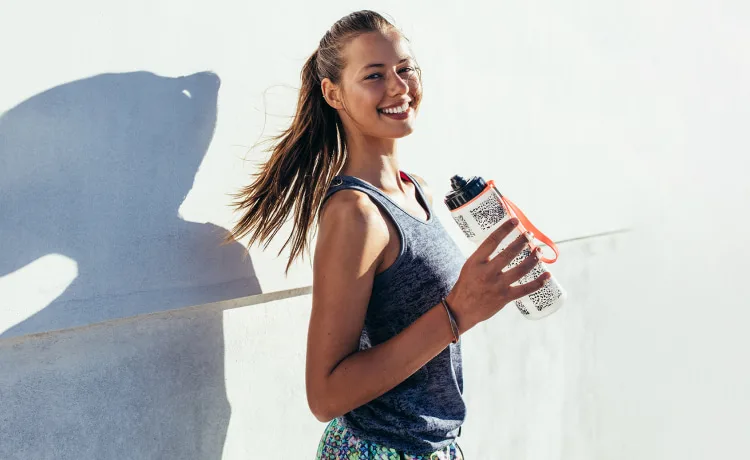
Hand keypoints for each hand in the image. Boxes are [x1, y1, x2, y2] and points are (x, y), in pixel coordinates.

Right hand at [446, 218, 550, 332]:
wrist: (461, 310)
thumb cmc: (466, 285)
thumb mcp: (470, 266)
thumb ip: (484, 256)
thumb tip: (503, 243)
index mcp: (476, 262)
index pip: (492, 241)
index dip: (504, 229)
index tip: (515, 221)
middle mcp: (486, 273)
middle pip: (509, 253)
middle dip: (522, 242)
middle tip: (530, 236)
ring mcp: (497, 286)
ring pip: (521, 269)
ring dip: (533, 259)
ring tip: (538, 251)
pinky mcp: (505, 298)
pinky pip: (525, 289)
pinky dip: (538, 282)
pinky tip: (547, 275)